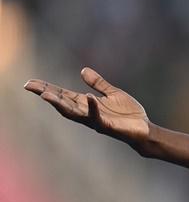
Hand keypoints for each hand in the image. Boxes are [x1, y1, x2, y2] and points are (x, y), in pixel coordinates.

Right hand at [24, 68, 149, 145]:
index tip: (31, 82)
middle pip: (62, 103)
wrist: (145, 130)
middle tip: (30, 86)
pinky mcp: (108, 126)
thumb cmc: (129, 115)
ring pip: (73, 113)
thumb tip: (83, 70)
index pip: (63, 95)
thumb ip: (98, 84)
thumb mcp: (112, 94)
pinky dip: (92, 107)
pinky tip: (88, 97)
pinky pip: (97, 117)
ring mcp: (96, 120)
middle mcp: (87, 113)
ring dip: (60, 103)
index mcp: (87, 104)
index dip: (47, 88)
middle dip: (46, 94)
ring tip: (46, 94)